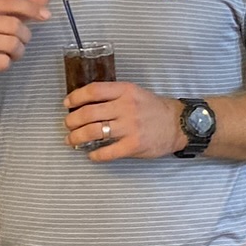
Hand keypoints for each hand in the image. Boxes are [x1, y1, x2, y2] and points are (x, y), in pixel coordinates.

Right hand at [0, 0, 50, 88]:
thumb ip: (20, 8)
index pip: (9, 2)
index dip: (31, 7)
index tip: (46, 15)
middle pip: (14, 25)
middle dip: (24, 36)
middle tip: (20, 43)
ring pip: (11, 43)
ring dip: (17, 52)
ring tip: (10, 54)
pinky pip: (3, 61)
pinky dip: (7, 63)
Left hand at [65, 82, 185, 160]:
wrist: (178, 124)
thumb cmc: (153, 108)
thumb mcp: (135, 93)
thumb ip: (113, 96)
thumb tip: (85, 104)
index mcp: (125, 91)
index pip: (94, 90)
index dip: (76, 97)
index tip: (67, 103)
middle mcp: (126, 107)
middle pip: (89, 113)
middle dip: (72, 120)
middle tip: (68, 125)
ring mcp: (130, 127)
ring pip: (94, 132)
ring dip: (77, 137)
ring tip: (71, 140)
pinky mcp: (134, 145)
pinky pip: (107, 152)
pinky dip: (95, 155)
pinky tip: (91, 155)